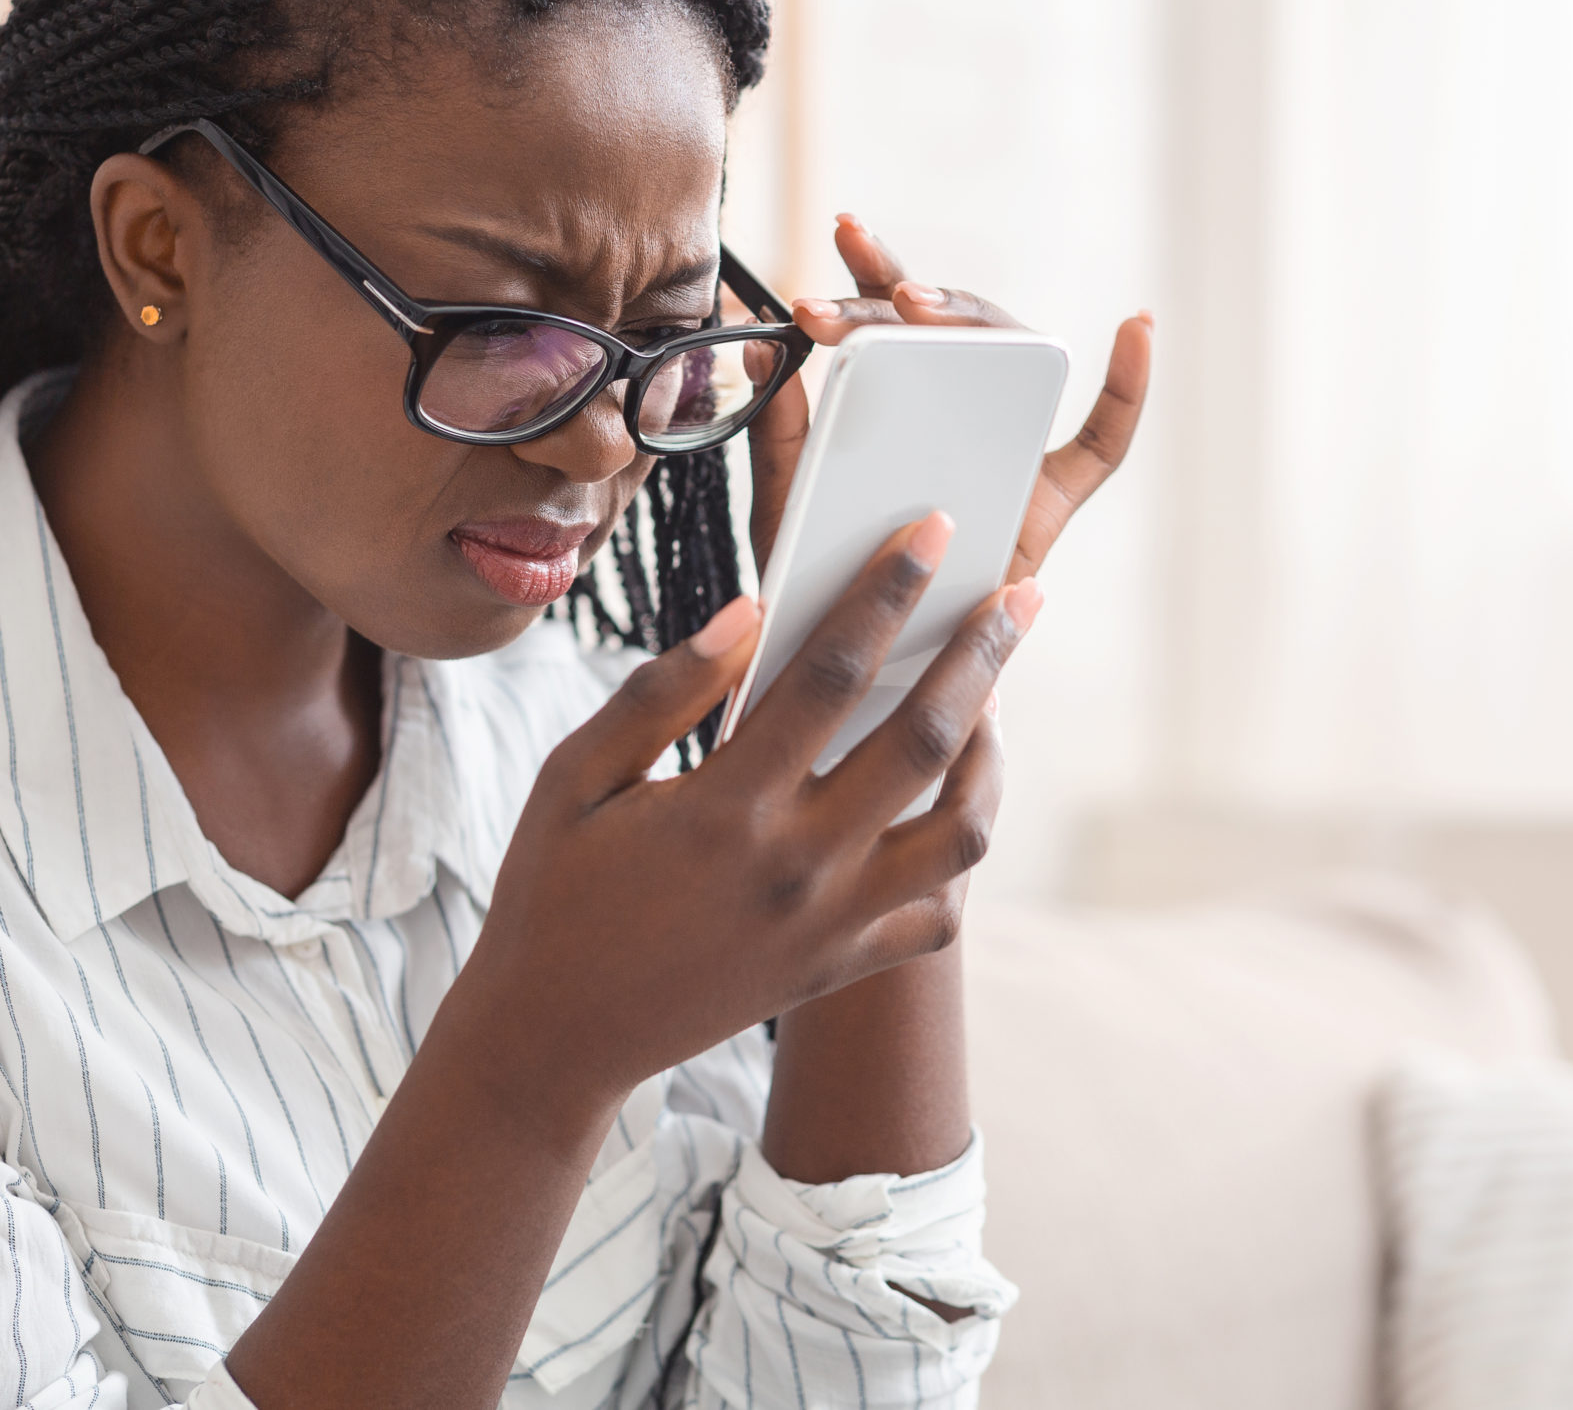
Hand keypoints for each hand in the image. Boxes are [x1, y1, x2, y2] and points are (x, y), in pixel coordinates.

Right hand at [459, 512, 1038, 1110]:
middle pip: (923, 741)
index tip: (932, 533)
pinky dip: (959, 858)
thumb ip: (663, 692)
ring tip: (992, 702)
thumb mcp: (574, 778)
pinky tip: (952, 804)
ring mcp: (828, 928)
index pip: (832, 673)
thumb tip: (749, 611)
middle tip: (1019, 594)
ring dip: (990, 758)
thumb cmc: (553, 894)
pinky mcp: (838, 969)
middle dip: (980, 654)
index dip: (887, 591)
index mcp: (725, 809)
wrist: (554, 1038)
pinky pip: (937, 916)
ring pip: (960, 834)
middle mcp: (795, 869)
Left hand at [744, 214, 1154, 581]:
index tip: (844, 228)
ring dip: (971, 317)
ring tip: (916, 307)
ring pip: (1009, 357)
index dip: (875, 271)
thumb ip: (777, 432)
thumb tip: (763, 348)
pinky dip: (1131, 387)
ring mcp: (1010, 448)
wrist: (863, 671)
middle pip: (949, 328)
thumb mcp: (784, 502)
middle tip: (844, 299)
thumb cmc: (824, 583)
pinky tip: (1138, 327)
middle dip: (900, 295)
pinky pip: (1104, 442)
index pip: (893, 322)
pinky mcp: (1050, 501)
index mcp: (899, 406)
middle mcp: (959, 413)